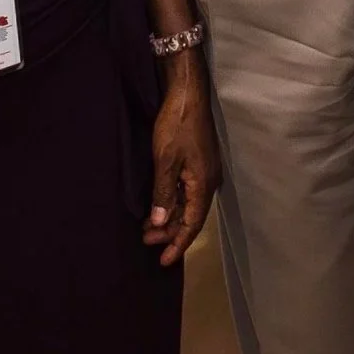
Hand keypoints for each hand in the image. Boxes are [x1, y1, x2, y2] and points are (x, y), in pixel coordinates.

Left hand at [144, 56, 221, 266]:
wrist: (188, 92)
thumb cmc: (176, 126)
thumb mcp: (165, 161)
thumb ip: (163, 193)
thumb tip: (160, 223)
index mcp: (203, 183)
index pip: (192, 224)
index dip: (178, 244)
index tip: (163, 261)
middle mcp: (208, 180)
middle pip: (191, 216)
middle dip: (169, 232)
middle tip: (145, 241)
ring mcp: (205, 169)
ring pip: (188, 203)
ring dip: (169, 216)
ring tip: (147, 226)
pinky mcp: (199, 160)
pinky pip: (187, 191)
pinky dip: (173, 202)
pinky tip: (159, 204)